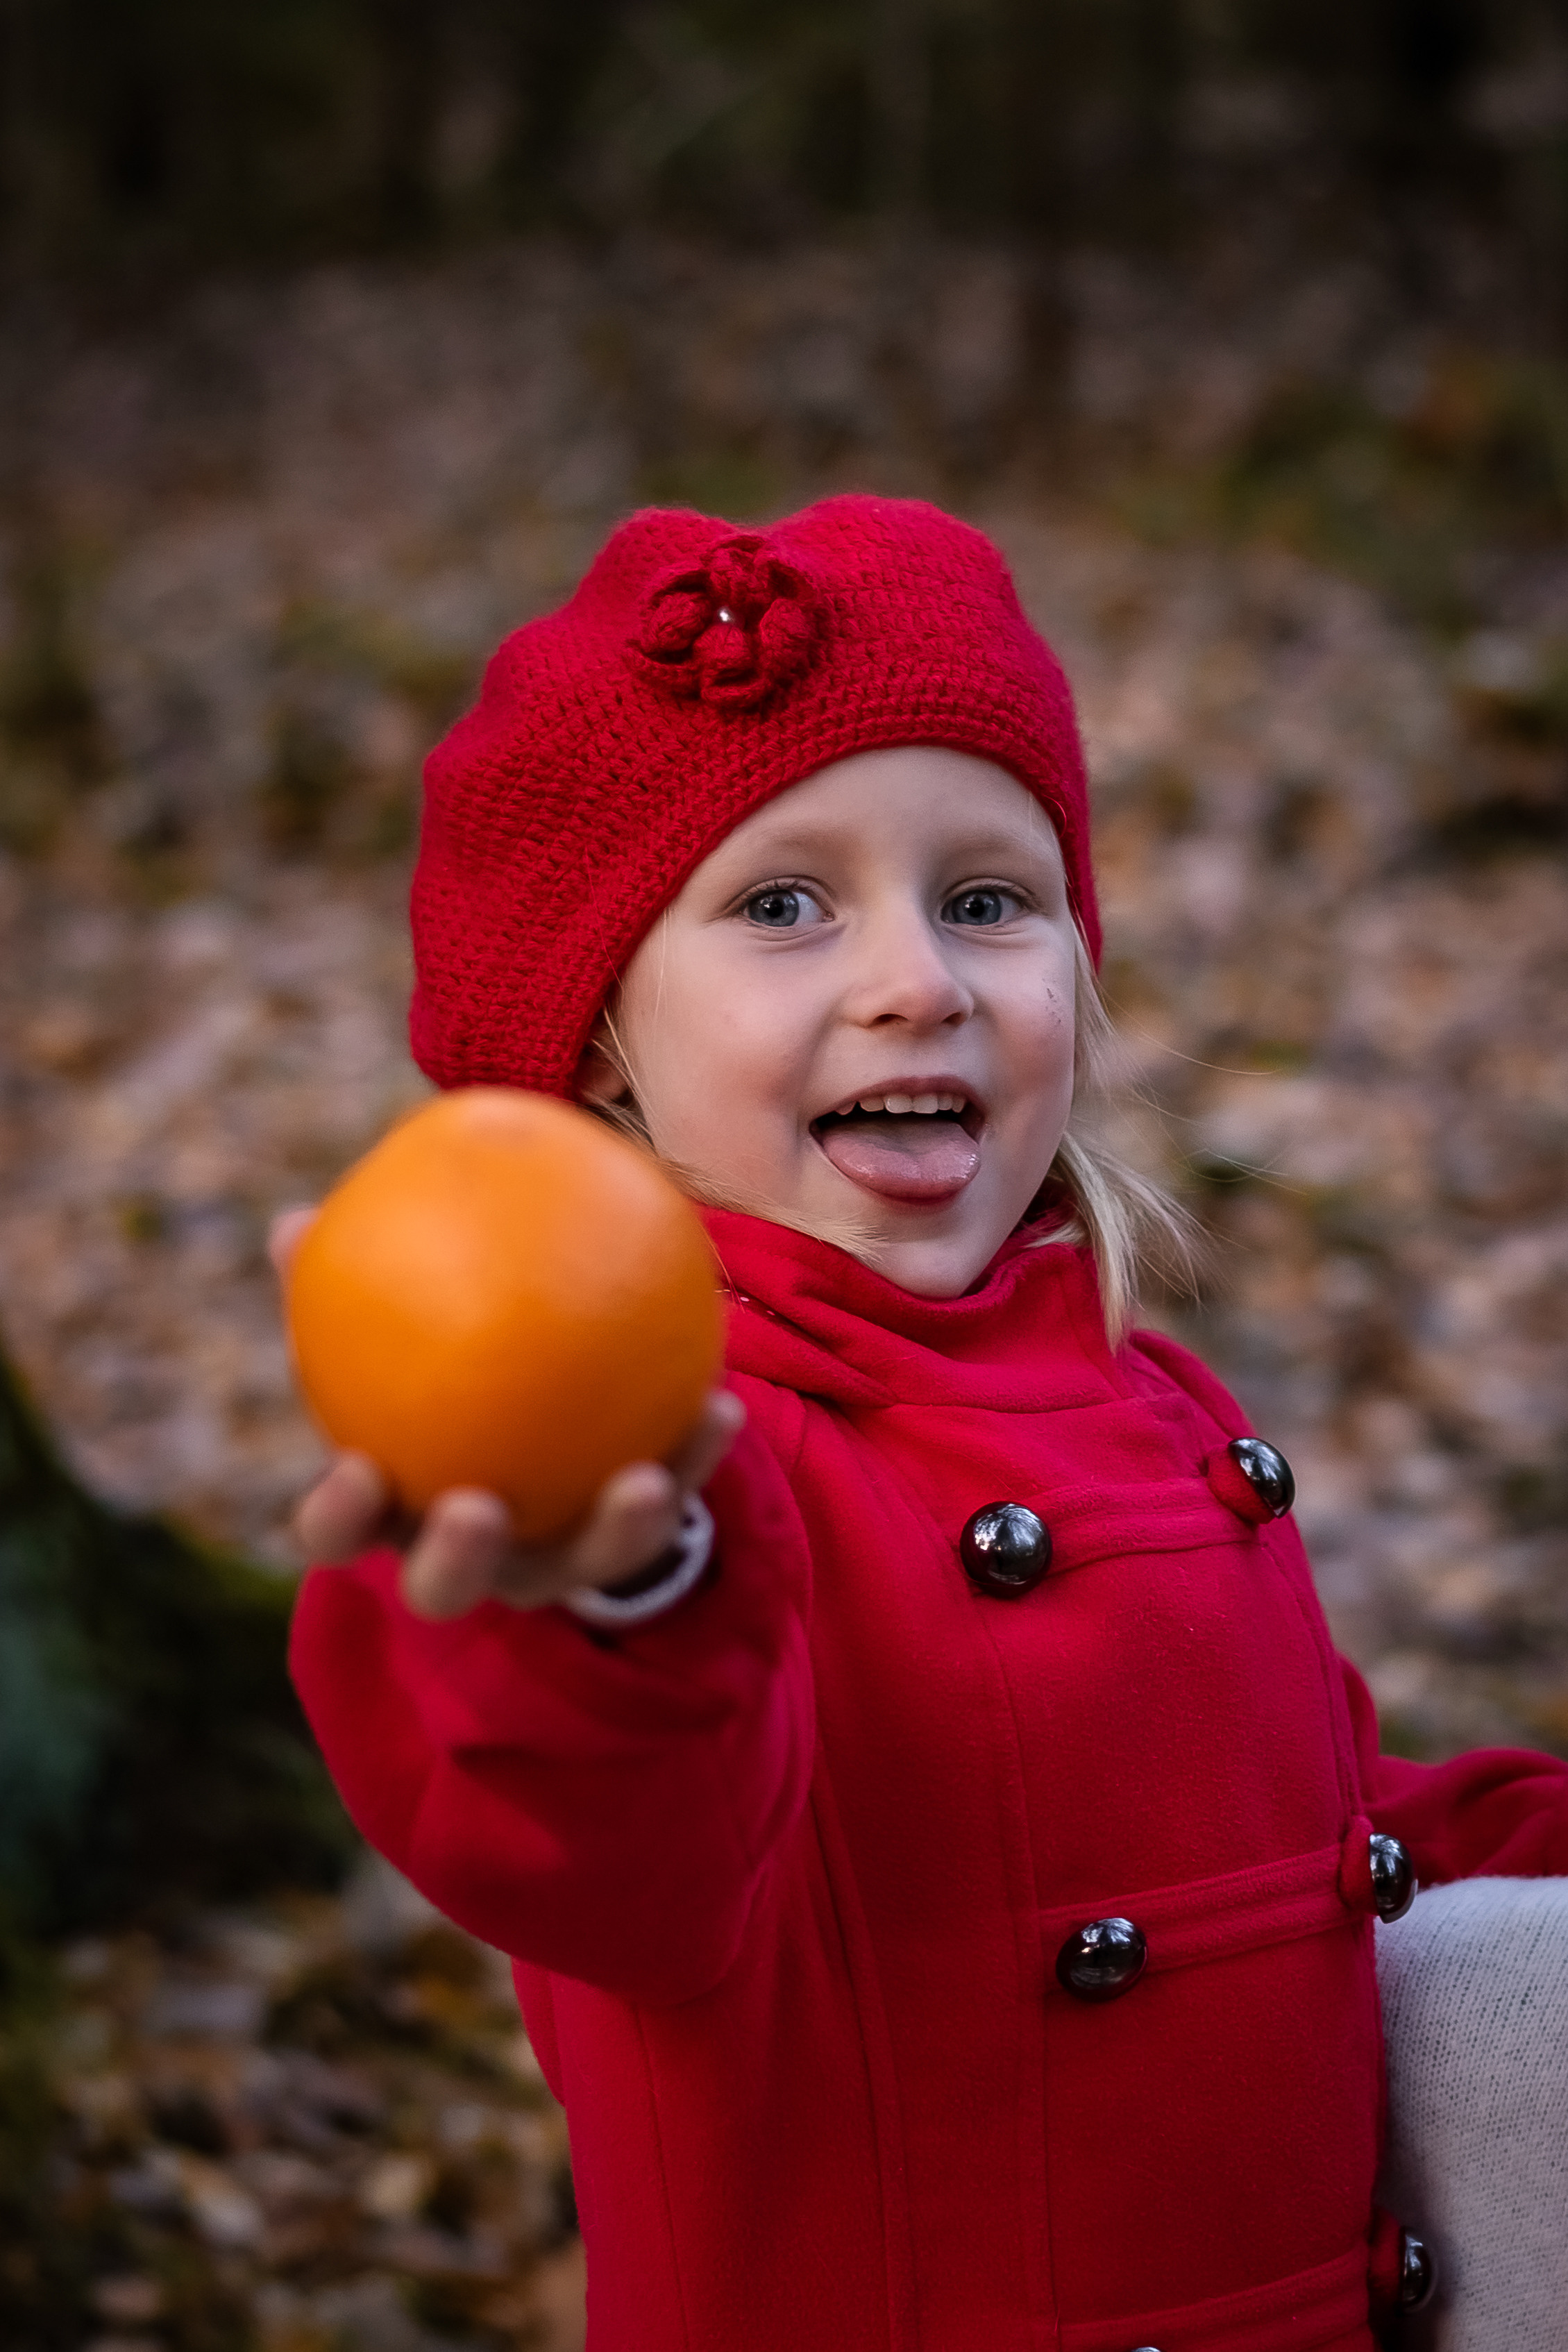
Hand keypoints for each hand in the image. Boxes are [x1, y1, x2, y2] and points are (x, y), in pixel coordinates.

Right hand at [269, 1207, 743, 1621]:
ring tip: (642, 1482)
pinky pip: (669, 1503)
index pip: (342, 1532)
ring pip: (580, 1566)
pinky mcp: (627, 1544)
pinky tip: (719, 1406)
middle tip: (476, 1510)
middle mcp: (469, 1555)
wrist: (535, 1438)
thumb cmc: (434, 1371)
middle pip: (448, 1585)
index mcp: (392, 1512)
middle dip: (457, 1560)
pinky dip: (693, 1457)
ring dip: (616, 1532)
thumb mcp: (390, 1331)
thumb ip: (344, 1284)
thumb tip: (293, 1220)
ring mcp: (552, 1562)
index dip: (339, 1519)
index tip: (356, 1471)